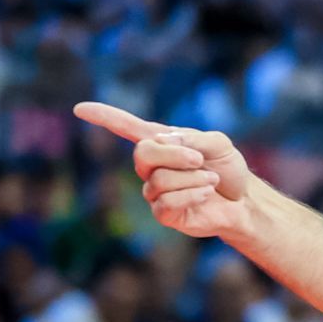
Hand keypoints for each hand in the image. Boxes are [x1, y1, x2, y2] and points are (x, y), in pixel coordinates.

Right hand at [72, 102, 254, 239]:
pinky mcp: (163, 213)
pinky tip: (206, 194)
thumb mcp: (218, 143)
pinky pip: (165, 202)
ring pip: (159, 180)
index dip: (104, 117)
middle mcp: (152, 166)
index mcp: (161, 142)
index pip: (126, 127)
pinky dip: (191, 195)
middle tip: (199, 160)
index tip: (79, 108)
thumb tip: (163, 140)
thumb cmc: (227, 168)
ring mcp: (154, 190)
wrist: (243, 200)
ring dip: (192, 178)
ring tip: (211, 180)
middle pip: (143, 154)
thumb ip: (193, 138)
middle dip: (174, 155)